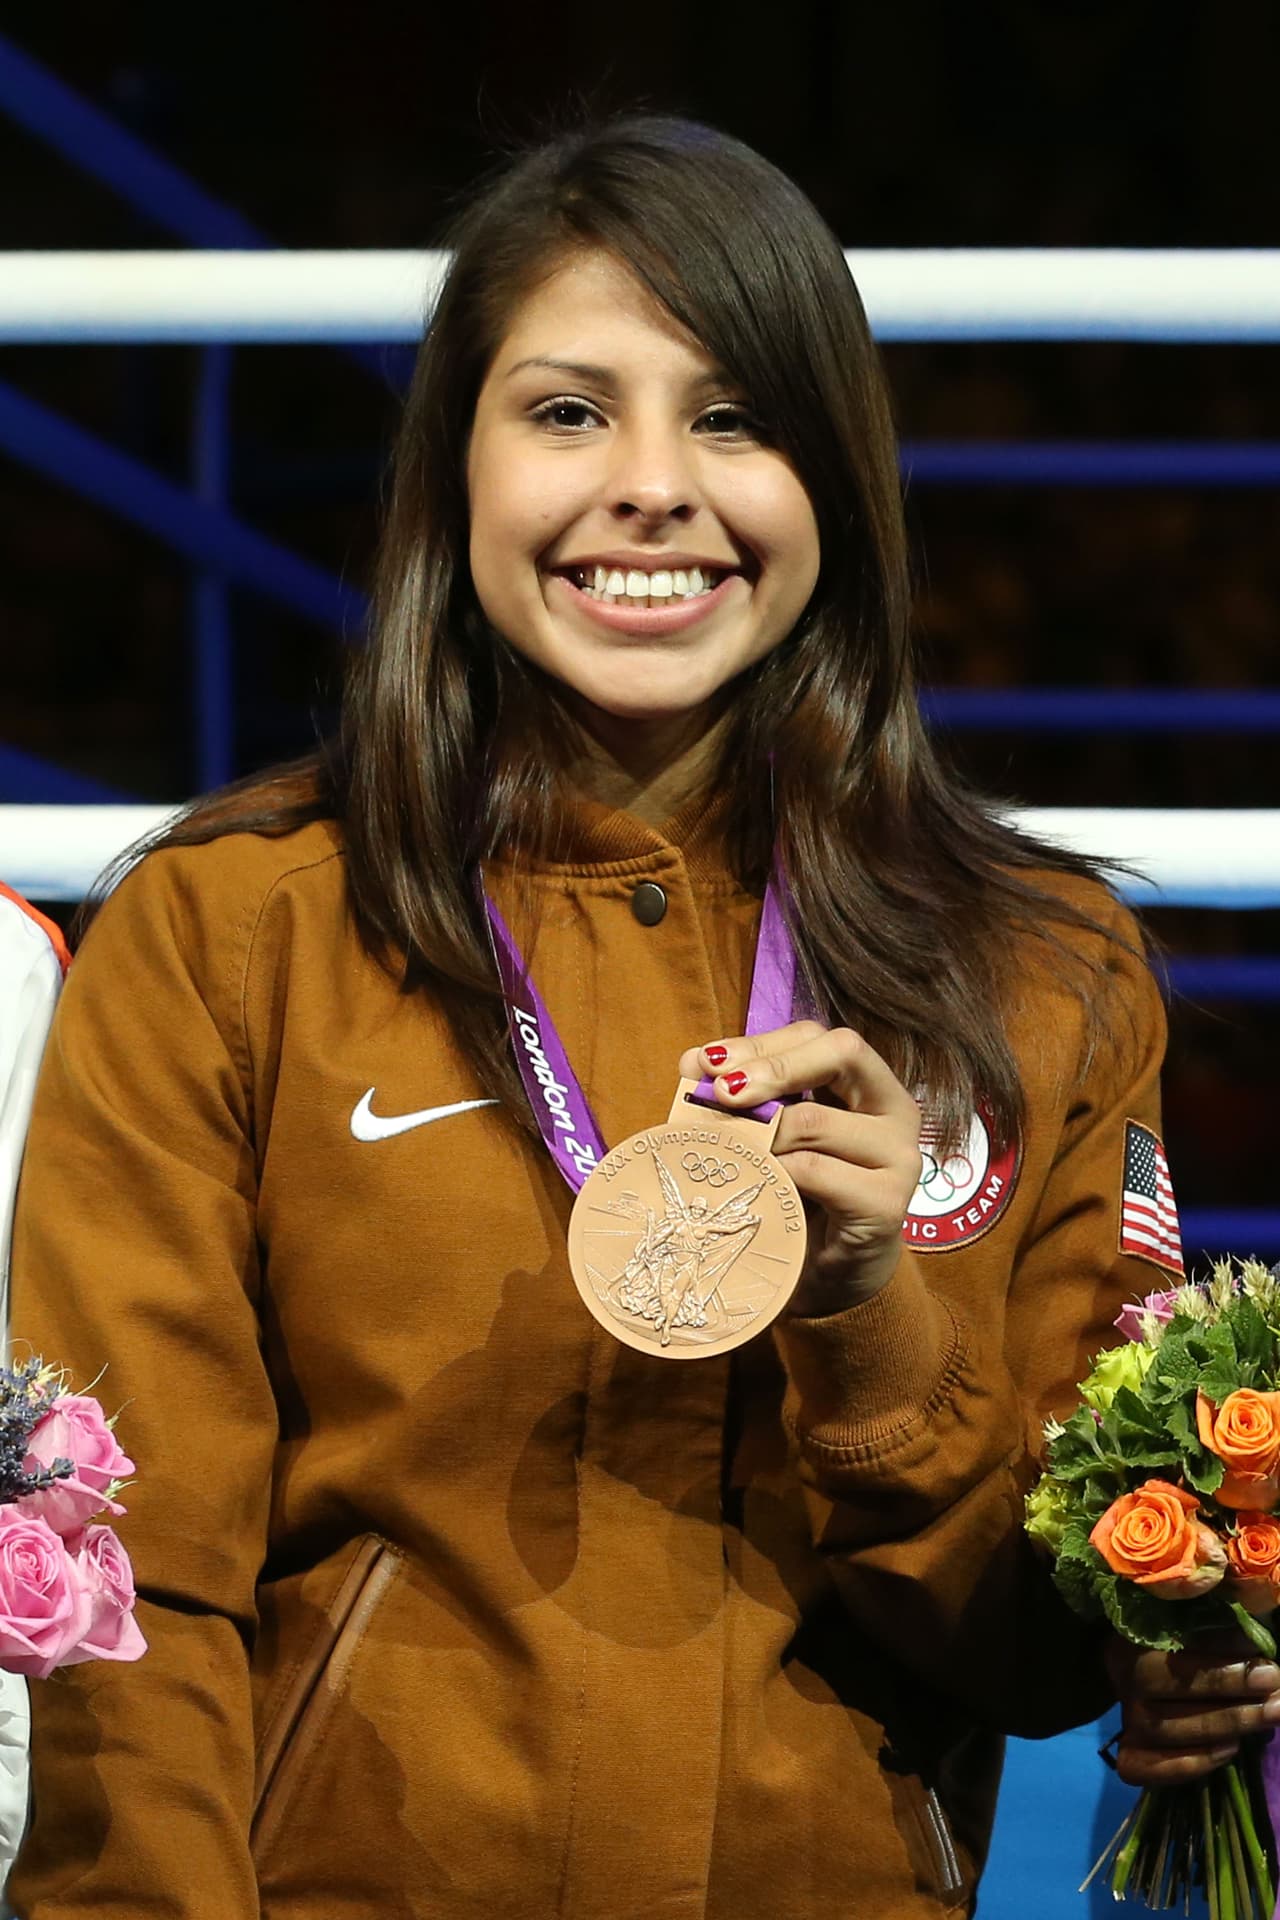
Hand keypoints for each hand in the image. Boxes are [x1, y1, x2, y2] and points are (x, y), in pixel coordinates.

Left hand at [677, 1021, 921, 1315]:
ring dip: (762, 1133)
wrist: (830, 1275)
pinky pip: (816, 1171)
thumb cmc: (801, 1195)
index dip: (764, 1043)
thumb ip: (742, 1096)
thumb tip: (692, 1060)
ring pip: (817, 1119)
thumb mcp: (772, 1136)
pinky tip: (760, 1183)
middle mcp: (896, 1110)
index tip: (710, 1064)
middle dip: (772, 1066)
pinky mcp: (888, 1203)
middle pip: (842, 1051)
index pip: (820, 1037)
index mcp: (870, 1084)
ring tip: (731, 1150)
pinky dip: (778, 1173)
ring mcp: (900, 1156)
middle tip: (721, 1092)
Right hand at [1106, 1632, 1279, 1784]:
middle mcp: (1123, 1681)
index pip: (1172, 1651)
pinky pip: (1155, 1769)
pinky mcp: (1129, 1761)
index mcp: (1134, 1641)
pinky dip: (1194, 1762)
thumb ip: (1217, 1635)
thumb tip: (1252, 1639)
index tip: (1267, 1667)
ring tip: (1268, 1717)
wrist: (1153, 1696)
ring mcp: (1126, 1723)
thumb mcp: (1196, 1638)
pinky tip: (1231, 1749)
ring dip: (1225, 1723)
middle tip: (1276, 1693)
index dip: (1220, 1661)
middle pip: (1169, 1687)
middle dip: (1228, 1690)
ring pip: (1168, 1728)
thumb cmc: (1186, 1658)